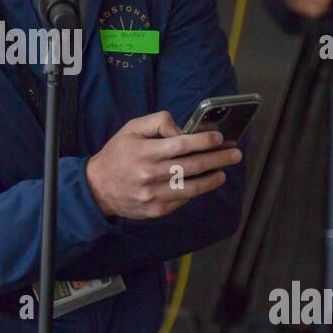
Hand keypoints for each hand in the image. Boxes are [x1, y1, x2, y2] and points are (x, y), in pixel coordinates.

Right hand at [85, 111, 241, 219]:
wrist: (97, 188)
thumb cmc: (117, 154)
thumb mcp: (132, 128)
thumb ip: (158, 122)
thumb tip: (182, 131)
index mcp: (144, 152)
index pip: (181, 145)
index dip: (203, 141)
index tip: (219, 137)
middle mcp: (150, 174)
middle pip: (192, 166)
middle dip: (218, 158)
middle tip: (235, 154)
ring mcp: (154, 195)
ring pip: (192, 187)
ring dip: (212, 179)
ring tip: (223, 172)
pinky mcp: (156, 210)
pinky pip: (182, 200)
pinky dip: (195, 191)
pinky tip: (203, 183)